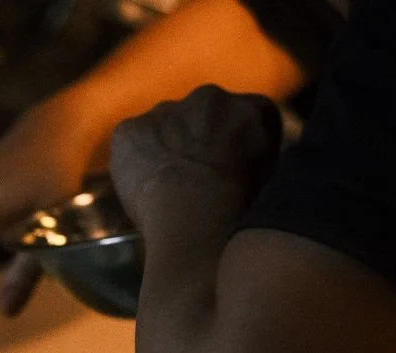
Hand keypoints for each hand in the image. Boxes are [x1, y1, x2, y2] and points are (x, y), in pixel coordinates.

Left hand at [109, 85, 281, 240]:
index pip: (242, 119)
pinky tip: (144, 190)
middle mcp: (211, 98)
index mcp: (252, 109)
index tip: (222, 168)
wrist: (194, 211)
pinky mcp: (130, 129)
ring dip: (162, 150)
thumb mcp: (264, 178)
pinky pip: (130, 143)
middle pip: (198, 117)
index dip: (229, 145)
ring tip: (166, 189)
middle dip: (193, 142)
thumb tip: (235, 163)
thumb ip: (250, 156)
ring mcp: (167, 110)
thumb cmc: (235, 208)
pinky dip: (133, 163)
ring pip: (162, 128)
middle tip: (190, 180)